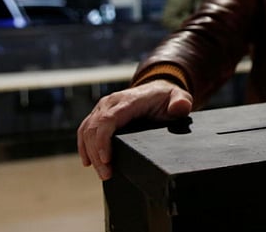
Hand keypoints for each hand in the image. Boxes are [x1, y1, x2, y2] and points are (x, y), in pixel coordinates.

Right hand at [77, 80, 192, 180]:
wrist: (157, 90)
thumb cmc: (166, 97)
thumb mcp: (179, 97)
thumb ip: (181, 102)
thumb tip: (180, 108)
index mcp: (128, 100)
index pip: (108, 120)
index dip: (103, 141)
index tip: (107, 160)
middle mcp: (111, 102)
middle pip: (94, 128)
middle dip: (97, 154)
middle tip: (106, 175)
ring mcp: (103, 108)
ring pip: (87, 130)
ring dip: (90, 153)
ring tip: (102, 173)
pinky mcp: (99, 114)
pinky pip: (85, 129)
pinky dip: (84, 146)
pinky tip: (88, 162)